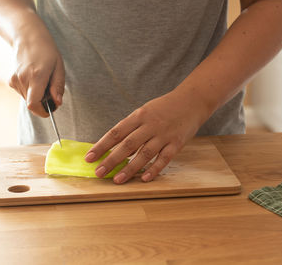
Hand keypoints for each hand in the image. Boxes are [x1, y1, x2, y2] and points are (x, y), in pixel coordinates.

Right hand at [9, 29, 64, 116]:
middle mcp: (23, 79)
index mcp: (36, 76)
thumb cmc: (47, 52)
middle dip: (44, 102)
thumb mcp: (59, 68)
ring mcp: (14, 80)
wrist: (27, 38)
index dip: (43, 111)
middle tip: (51, 89)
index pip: (34, 104)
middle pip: (33, 104)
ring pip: (29, 100)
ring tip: (43, 80)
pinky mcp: (10, 81)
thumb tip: (57, 103)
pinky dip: (32, 91)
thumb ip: (58, 87)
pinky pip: (24, 94)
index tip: (51, 109)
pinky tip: (35, 78)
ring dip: (38, 96)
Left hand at [85, 89, 209, 183]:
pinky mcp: (177, 143)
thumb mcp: (145, 111)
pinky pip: (164, 158)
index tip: (89, 158)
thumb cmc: (165, 108)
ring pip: (144, 154)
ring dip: (129, 168)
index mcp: (139, 115)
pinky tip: (144, 178)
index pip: (116, 133)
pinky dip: (154, 169)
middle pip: (127, 145)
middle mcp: (150, 125)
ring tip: (117, 180)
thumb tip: (114, 148)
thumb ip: (132, 128)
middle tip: (99, 173)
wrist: (192, 101)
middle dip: (111, 160)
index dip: (101, 146)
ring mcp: (164, 135)